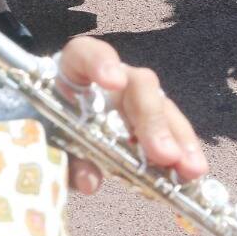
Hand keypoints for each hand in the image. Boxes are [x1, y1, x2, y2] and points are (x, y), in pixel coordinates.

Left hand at [56, 37, 204, 194]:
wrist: (50, 132)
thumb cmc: (46, 129)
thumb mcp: (50, 146)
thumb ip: (67, 159)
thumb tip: (91, 181)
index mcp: (74, 72)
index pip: (85, 54)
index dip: (102, 63)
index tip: (114, 82)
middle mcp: (113, 79)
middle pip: (139, 86)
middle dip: (153, 121)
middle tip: (163, 154)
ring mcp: (136, 98)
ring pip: (163, 108)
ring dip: (179, 139)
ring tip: (190, 170)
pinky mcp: (151, 120)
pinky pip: (172, 131)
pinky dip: (182, 153)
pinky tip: (189, 174)